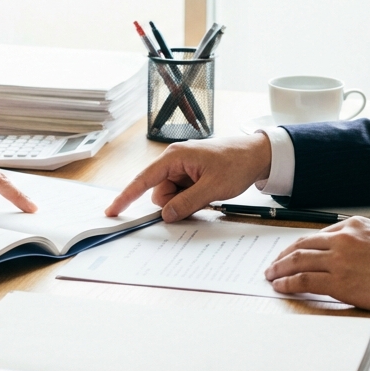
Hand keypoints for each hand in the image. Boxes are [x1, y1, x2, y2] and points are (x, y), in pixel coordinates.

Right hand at [104, 134, 271, 221]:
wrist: (256, 155)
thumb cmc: (236, 164)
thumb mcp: (213, 188)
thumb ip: (187, 202)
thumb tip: (166, 215)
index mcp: (175, 157)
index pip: (143, 179)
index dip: (126, 196)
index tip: (112, 210)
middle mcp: (174, 160)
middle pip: (158, 192)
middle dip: (173, 203)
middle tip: (199, 199)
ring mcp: (181, 167)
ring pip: (170, 195)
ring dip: (184, 202)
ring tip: (207, 193)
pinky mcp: (189, 173)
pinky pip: (180, 193)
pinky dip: (189, 198)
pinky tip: (206, 192)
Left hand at [263, 216, 369, 314]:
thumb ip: (357, 240)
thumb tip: (338, 251)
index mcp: (353, 225)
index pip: (316, 234)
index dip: (298, 245)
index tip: (290, 253)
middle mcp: (342, 238)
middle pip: (302, 245)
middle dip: (283, 255)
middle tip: (273, 264)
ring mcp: (339, 259)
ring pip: (298, 261)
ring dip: (280, 268)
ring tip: (271, 275)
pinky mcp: (339, 281)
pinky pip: (304, 280)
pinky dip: (288, 282)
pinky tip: (281, 286)